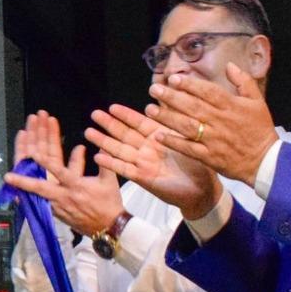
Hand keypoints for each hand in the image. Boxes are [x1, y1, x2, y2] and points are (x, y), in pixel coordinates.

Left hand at [2, 110, 123, 234]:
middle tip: (8, 176)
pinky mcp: (57, 215)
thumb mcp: (109, 181)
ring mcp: (59, 208)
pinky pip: (41, 205)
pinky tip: (19, 195)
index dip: (46, 162)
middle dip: (23, 182)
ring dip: (23, 190)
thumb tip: (102, 145)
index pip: (59, 171)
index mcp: (77, 186)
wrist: (109, 227)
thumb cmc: (109, 202)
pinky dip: (30, 199)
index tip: (33, 154)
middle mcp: (64, 197)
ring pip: (37, 197)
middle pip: (40, 188)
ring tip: (9, 184)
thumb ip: (104, 162)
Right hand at [85, 103, 220, 218]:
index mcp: (159, 136)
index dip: (126, 115)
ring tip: (89, 132)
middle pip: (125, 134)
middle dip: (109, 125)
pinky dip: (111, 164)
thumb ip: (174, 122)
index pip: (139, 122)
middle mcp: (148, 148)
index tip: (112, 107)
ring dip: (104, 142)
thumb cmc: (199, 164)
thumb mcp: (187, 138)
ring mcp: (144, 163)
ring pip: (120, 150)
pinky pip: (124, 169)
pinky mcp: (143, 178)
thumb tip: (170, 101)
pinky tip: (98, 158)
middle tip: (94, 114)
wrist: (202, 190)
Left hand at [146, 64, 278, 184]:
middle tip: (154, 89)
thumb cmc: (260, 129)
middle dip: (172, 97)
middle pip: (193, 107)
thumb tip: (230, 65)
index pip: (208, 92)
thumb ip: (243, 81)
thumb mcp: (257, 101)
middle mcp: (220, 121)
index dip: (190, 85)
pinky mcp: (209, 156)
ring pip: (187, 126)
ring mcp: (214, 139)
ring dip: (167, 118)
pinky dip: (174, 142)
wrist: (265, 161)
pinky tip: (158, 135)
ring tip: (150, 109)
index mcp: (231, 106)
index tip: (173, 79)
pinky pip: (189, 148)